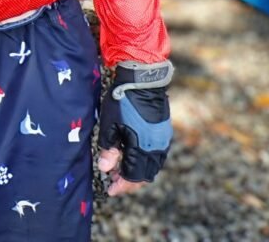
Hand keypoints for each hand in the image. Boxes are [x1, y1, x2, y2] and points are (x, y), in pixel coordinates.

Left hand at [97, 61, 172, 195]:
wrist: (143, 80)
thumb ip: (109, 148)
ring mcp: (162, 141)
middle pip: (144, 175)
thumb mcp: (110, 123)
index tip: (110, 189)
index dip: (121, 185)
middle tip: (113, 180)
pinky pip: (156, 156)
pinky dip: (144, 161)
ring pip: (152, 166)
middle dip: (129, 181)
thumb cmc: (122, 100)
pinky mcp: (163, 133)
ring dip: (137, 171)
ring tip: (120, 169)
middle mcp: (155, 148)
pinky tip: (132, 155)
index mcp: (142, 148)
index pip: (133, 176)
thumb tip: (105, 169)